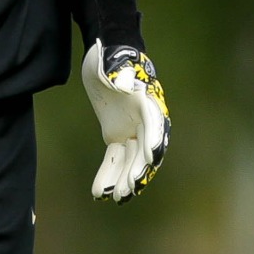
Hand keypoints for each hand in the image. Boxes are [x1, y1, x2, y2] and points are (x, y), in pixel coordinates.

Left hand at [81, 39, 169, 202]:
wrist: (106, 56)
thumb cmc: (110, 55)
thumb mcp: (109, 59)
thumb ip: (116, 71)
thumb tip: (122, 85)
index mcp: (146, 100)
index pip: (154, 122)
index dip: (154, 139)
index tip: (151, 157)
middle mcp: (143, 119)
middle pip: (145, 147)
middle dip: (138, 168)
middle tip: (129, 187)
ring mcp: (132, 129)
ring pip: (131, 159)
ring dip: (124, 178)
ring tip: (117, 197)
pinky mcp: (117, 135)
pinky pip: (115, 158)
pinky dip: (108, 174)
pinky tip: (99, 193)